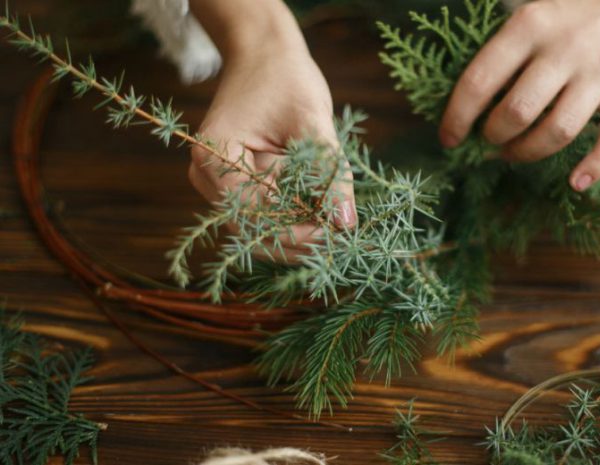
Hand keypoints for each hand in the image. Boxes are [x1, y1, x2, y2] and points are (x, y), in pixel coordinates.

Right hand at [189, 23, 355, 262]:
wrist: (264, 55)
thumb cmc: (286, 78)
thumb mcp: (313, 122)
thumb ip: (330, 173)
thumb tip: (347, 223)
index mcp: (215, 156)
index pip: (253, 216)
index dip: (295, 232)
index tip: (335, 231)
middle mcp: (207, 176)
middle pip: (254, 229)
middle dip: (298, 237)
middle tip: (341, 233)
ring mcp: (217, 183)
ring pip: (260, 227)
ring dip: (297, 229)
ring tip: (335, 222)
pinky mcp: (234, 184)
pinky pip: (264, 213)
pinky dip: (293, 216)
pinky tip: (321, 211)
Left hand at [439, 0, 599, 190]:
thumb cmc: (568, 16)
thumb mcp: (530, 17)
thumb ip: (502, 55)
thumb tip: (464, 108)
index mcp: (529, 26)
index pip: (480, 81)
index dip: (457, 117)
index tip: (448, 138)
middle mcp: (565, 48)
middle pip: (517, 111)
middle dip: (494, 137)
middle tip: (489, 140)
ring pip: (559, 131)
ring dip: (528, 153)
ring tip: (515, 153)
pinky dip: (595, 167)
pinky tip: (575, 182)